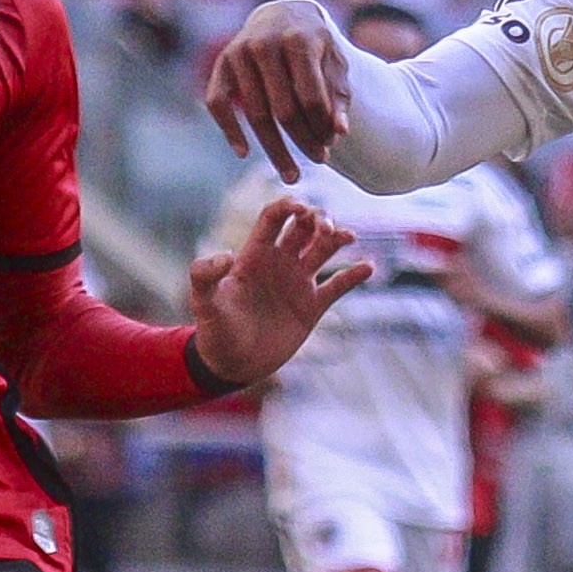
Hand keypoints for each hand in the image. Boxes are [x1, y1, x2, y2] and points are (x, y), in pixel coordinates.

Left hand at [186, 195, 369, 386]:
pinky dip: (354, 274)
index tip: (300, 209)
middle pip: (304, 227)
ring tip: (348, 237)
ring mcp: (297, 283)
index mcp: (254, 254)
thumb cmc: (214, 331)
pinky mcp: (312, 306)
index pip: (273, 218)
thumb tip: (226, 255)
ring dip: (337, 237)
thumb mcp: (204, 302)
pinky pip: (337, 285)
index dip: (288, 207)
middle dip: (317, 218)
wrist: (232, 364)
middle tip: (325, 227)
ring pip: (323, 249)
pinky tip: (368, 266)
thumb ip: (205, 275)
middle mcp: (279, 263)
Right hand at [203, 0, 349, 179]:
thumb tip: (339, 133)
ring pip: (256, 114)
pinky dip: (230, 130)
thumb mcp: (334, 63)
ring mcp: (239, 53)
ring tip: (292, 175)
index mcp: (298, 40)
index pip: (311, 98)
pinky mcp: (221, 64)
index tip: (331, 145)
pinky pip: (218, 103)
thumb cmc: (313, 46)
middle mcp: (265, 44)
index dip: (322, 127)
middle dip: (303, 142)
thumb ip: (339, 96)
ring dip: (274, 150)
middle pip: (284, 111)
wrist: (281, 15)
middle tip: (319, 163)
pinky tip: (243, 153)